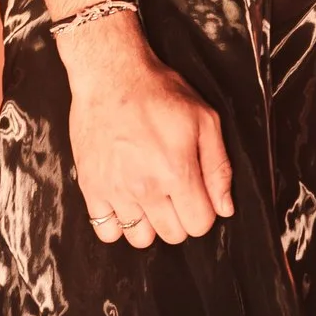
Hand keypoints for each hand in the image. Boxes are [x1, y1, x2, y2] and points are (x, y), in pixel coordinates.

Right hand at [61, 9, 234, 247]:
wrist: (110, 76)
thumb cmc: (159, 94)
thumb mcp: (204, 120)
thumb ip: (219, 167)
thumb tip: (225, 208)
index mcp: (177, 172)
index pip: (199, 224)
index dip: (203, 211)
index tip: (197, 194)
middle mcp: (145, 187)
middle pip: (172, 235)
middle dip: (180, 218)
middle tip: (174, 193)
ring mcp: (115, 190)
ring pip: (140, 238)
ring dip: (150, 223)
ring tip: (149, 198)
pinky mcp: (91, 188)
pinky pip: (106, 231)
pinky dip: (118, 224)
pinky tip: (125, 202)